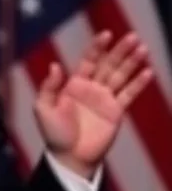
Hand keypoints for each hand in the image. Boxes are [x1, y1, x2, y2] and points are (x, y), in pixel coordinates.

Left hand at [33, 31, 152, 178]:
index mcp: (73, 84)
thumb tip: (55, 65)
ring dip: (132, 62)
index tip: (107, 34)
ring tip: (143, 48)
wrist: (70, 156)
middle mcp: (91, 88)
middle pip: (108, 64)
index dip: (97, 47)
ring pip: (120, 76)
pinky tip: (147, 71)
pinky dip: (138, 83)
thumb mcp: (43, 108)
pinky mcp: (116, 111)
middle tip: (133, 36)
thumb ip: (49, 87)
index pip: (88, 61)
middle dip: (120, 51)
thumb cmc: (53, 133)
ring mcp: (105, 99)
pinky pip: (128, 94)